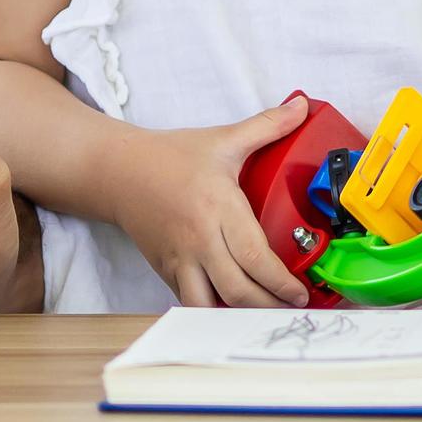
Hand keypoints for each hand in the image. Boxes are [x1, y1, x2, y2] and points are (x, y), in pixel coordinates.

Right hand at [113, 95, 319, 308]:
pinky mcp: (164, 270)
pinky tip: (231, 311)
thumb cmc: (172, 157)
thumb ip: (267, 125)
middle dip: (268, 305)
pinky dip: (211, 311)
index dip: (281, 282)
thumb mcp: (223, 138)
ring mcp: (179, 259)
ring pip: (209, 305)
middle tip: (291, 306)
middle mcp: (199, 238)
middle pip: (237, 289)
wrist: (119, 171)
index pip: (255, 256)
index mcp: (219, 207)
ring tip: (263, 313)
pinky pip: (189, 301)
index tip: (300, 292)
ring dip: (237, 315)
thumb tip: (302, 106)